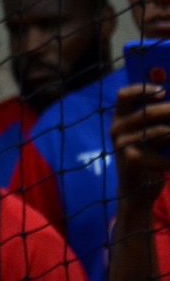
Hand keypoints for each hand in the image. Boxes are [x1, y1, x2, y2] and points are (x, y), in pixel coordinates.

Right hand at [111, 82, 169, 204]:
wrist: (135, 190)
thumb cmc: (146, 156)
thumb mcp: (144, 134)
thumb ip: (154, 118)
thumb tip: (168, 95)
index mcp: (118, 119)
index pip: (124, 95)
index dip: (143, 89)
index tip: (163, 92)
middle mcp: (117, 130)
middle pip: (148, 112)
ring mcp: (124, 145)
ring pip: (162, 131)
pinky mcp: (134, 160)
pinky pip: (167, 154)